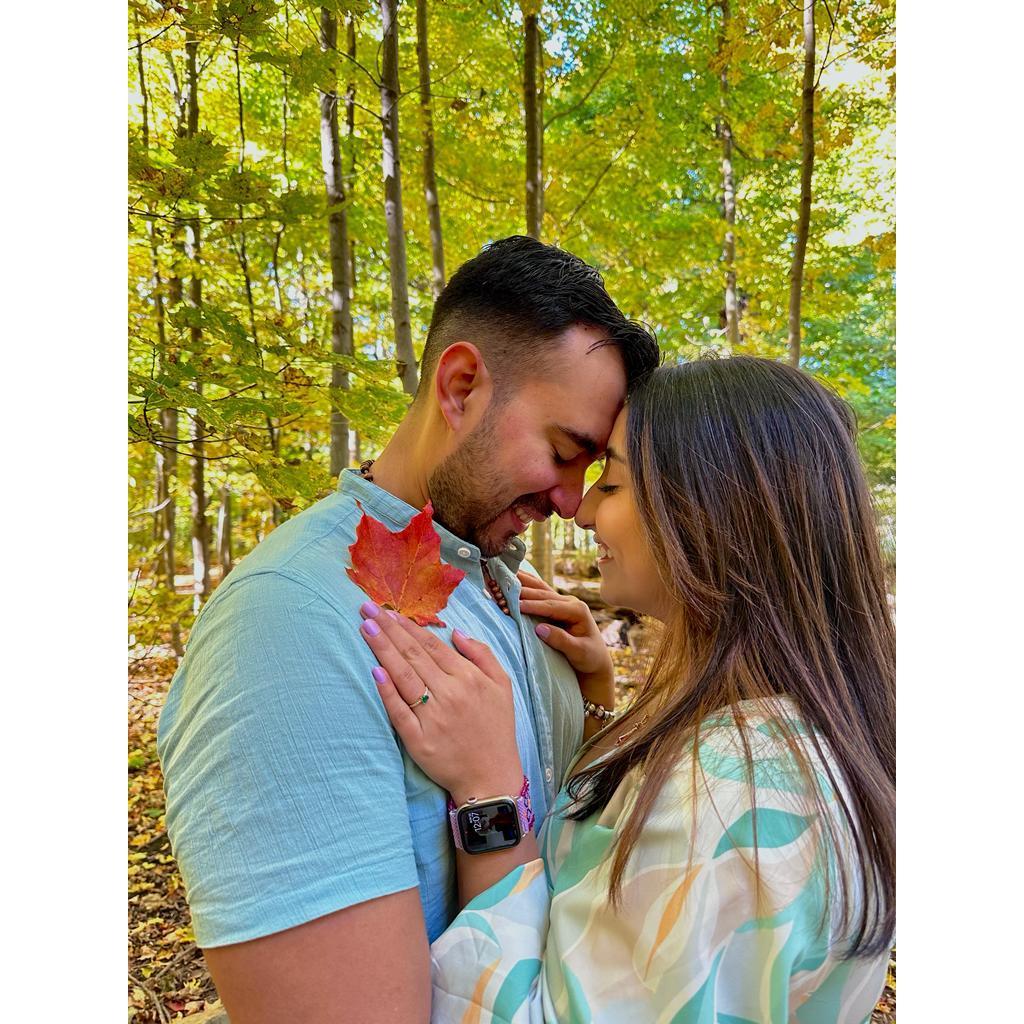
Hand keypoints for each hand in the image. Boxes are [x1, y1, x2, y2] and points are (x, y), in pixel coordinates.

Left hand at [358, 602, 523, 803]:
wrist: (491, 778)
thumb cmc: (496, 729)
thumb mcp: (502, 685)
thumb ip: (482, 655)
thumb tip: (456, 633)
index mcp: (468, 677)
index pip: (432, 645)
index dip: (409, 627)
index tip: (389, 611)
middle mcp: (449, 693)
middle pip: (413, 655)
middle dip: (389, 629)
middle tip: (368, 608)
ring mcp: (432, 716)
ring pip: (403, 675)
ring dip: (383, 649)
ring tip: (366, 628)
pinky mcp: (418, 740)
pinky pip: (398, 710)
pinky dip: (386, 690)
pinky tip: (373, 670)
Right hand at [516, 570, 614, 701]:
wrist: (595, 660)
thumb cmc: (589, 658)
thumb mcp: (579, 652)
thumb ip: (561, 640)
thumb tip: (540, 629)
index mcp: (577, 610)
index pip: (551, 606)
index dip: (533, 605)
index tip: (516, 605)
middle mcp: (570, 601)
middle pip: (543, 594)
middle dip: (522, 591)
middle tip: (502, 589)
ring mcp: (563, 601)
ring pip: (539, 588)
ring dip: (521, 582)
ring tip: (503, 575)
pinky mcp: (556, 604)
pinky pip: (539, 591)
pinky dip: (526, 583)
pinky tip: (514, 575)